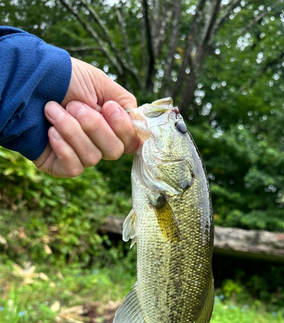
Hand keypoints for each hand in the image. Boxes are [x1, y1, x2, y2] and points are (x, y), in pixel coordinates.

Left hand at [34, 58, 138, 177]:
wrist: (28, 82)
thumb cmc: (64, 80)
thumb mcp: (100, 83)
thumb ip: (125, 103)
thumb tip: (140, 122)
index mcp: (112, 125)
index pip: (132, 141)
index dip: (123, 128)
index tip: (108, 107)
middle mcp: (99, 143)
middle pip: (115, 151)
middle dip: (94, 126)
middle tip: (74, 105)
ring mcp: (81, 156)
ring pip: (92, 157)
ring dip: (72, 130)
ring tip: (53, 110)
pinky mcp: (62, 166)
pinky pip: (75, 167)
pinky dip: (63, 147)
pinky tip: (50, 131)